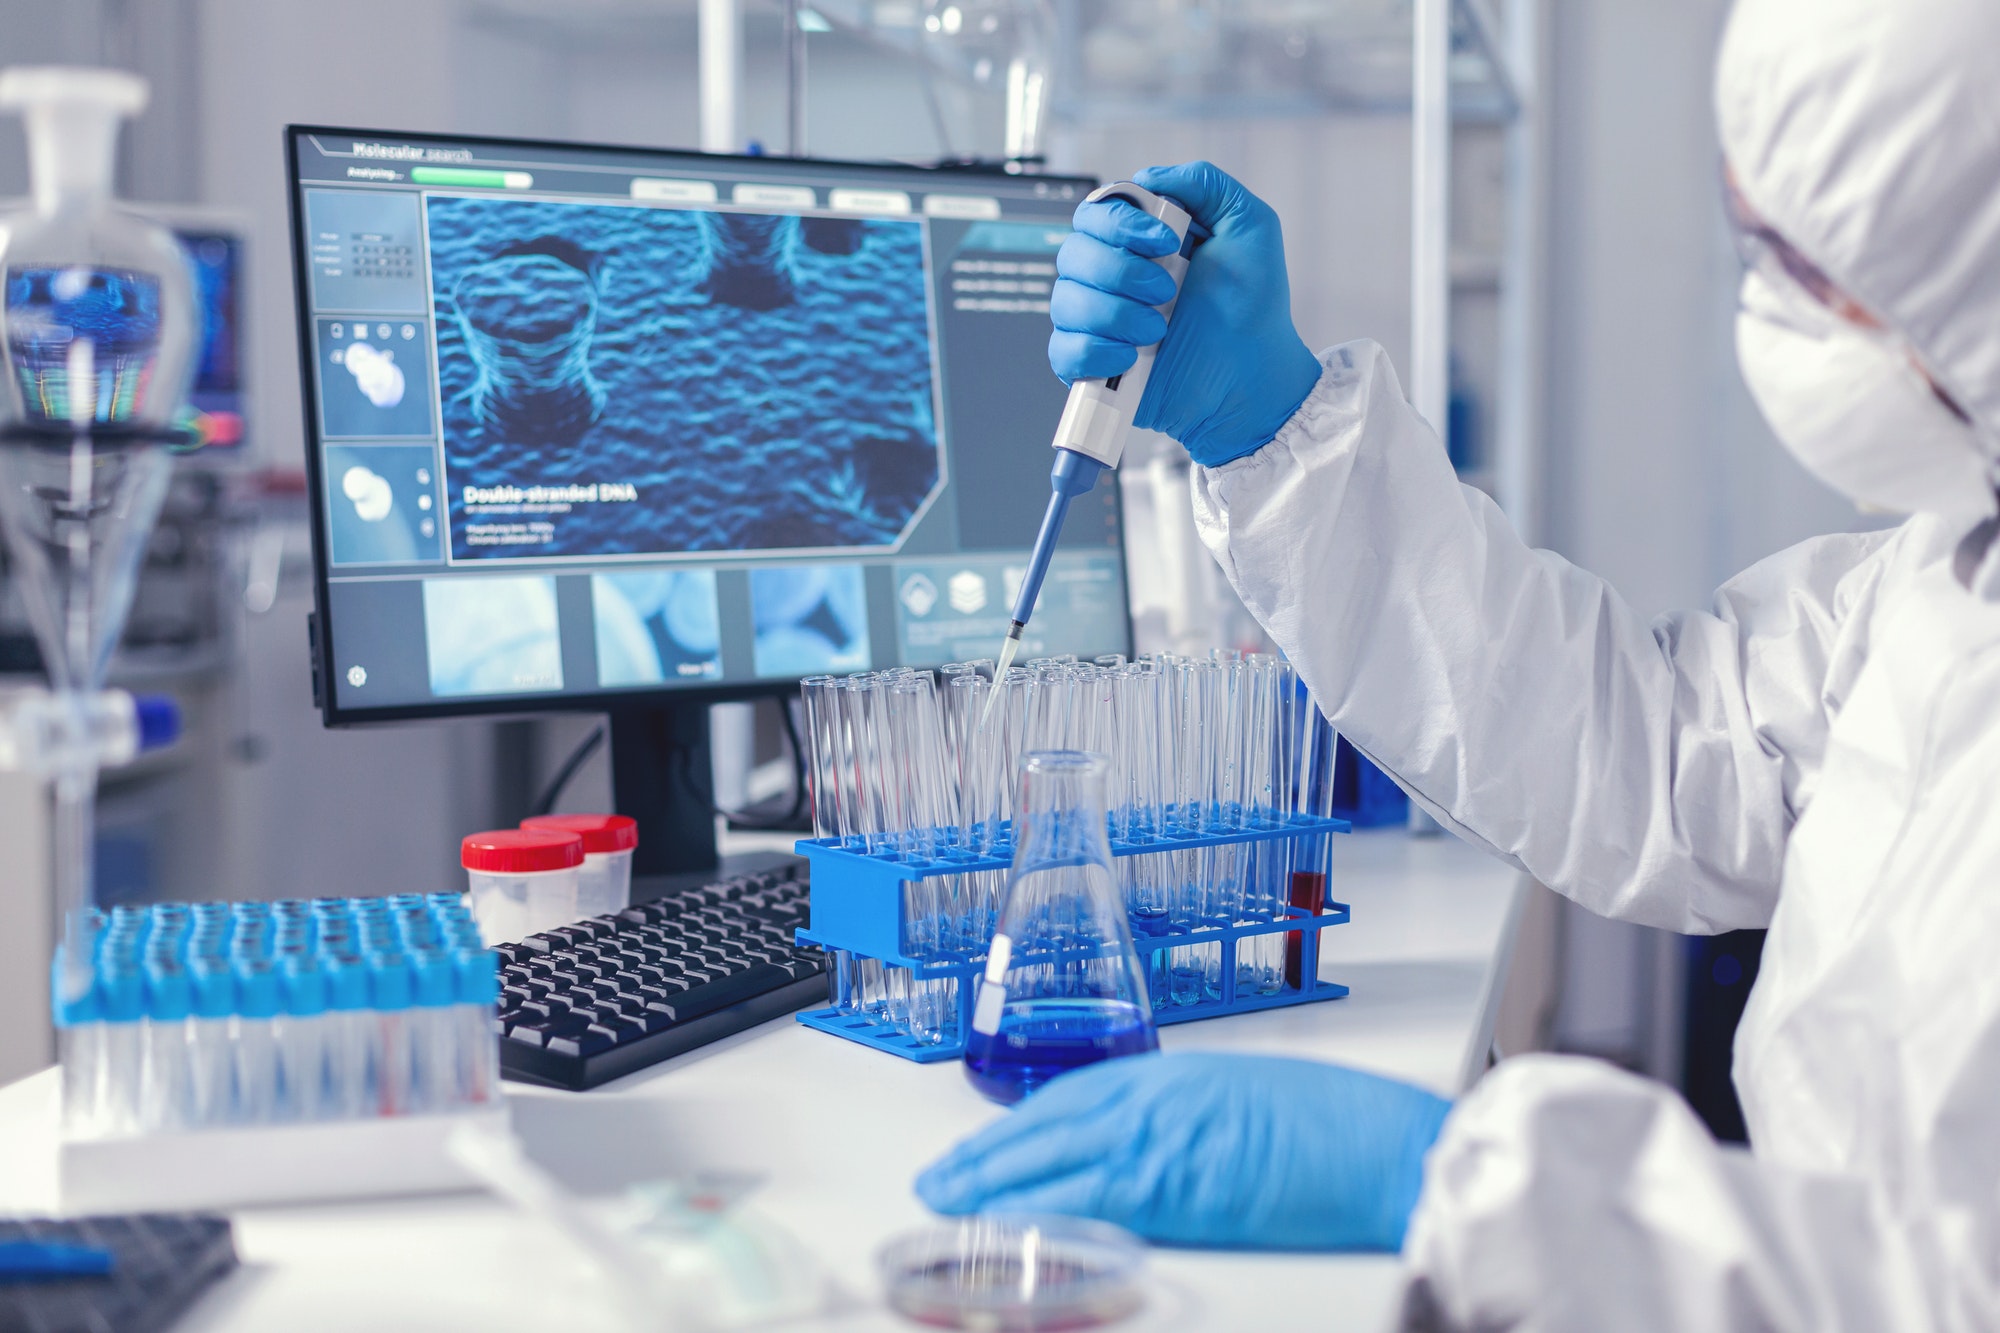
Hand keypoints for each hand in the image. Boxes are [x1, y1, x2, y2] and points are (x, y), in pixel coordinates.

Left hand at [915, 1052, 1451, 1250]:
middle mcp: (1152, 1100)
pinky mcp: (1174, 1191)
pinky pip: (1088, 1205)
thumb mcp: (1239, 1097)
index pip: (1067, 1099)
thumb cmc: (1332, 1122)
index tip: (979, 1147)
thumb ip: (1180, 1116)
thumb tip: (1143, 1145)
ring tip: (947, 1207)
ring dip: (992, 1187)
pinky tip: (1007, 1231)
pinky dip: (1040, 1217)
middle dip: (984, 1157)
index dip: (1014, 1127)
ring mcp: (1160, 1142)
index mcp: (1169, 1074)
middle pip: (1044, 1129)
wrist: (1381, 1144)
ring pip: (1051, 1164)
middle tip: (936, 1182)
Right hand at [1050, 162, 1322, 467]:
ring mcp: (1099, 322)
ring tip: (1159, 331)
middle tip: (1168, 292)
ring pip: (1065, 302)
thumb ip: (1204, 183)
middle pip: (1072, 253)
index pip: (1095, 213)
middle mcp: (1112, 277)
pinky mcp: (1093, 365)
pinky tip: (1131, 357)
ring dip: (1115, 315)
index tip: (1166, 243)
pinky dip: (1094, 352)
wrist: (1253, 377)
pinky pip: (1063, 351)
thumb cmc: (1253, 308)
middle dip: (1120, 272)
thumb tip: (1146, 177)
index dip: (1120, 224)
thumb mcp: (1249, 225)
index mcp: (1139, 242)